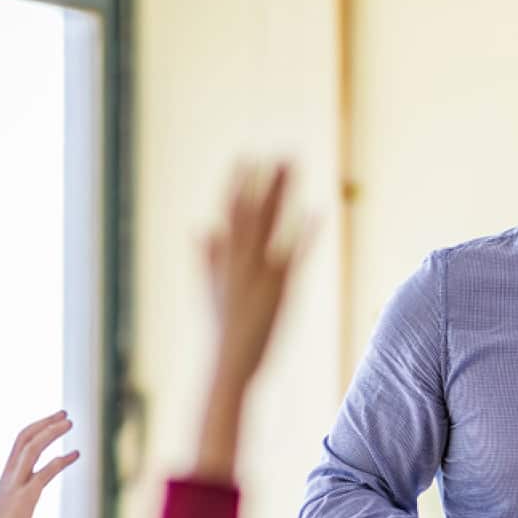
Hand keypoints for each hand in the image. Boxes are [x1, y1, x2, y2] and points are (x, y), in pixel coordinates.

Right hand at [0, 411, 80, 517]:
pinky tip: (75, 454)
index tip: (54, 419)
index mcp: (7, 475)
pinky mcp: (25, 499)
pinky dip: (60, 461)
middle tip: (65, 415)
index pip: (20, 441)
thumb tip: (32, 491)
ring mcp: (16, 485)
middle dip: (45, 423)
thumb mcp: (13, 504)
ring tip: (70, 424)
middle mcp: (10, 475)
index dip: (38, 427)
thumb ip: (22, 492)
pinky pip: (43, 474)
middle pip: (25, 439)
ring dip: (51, 433)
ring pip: (32, 449)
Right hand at [205, 162, 306, 391]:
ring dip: (282, 193)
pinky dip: (305, 235)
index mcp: (225, 260)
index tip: (245, 156)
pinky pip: (294, 257)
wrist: (227, 366)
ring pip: (271, 224)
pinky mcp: (279, 291)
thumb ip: (207, 258)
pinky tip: (317, 212)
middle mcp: (240, 262)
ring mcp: (259, 274)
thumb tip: (200, 228)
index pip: (230, 213)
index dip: (237, 184)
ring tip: (295, 167)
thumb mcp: (209, 291)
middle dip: (267, 180)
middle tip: (284, 151)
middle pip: (254, 211)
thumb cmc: (221, 333)